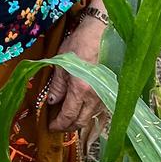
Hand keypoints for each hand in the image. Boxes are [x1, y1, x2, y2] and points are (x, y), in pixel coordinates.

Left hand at [46, 16, 107, 139]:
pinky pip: (98, 110)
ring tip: (67, 118)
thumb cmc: (79, 45)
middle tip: (57, 126)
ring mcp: (104, 95)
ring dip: (78, 121)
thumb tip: (52, 102)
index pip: (69, 116)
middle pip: (81, 122)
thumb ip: (57, 85)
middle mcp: (95, 97)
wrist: (101, 34)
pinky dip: (88, 113)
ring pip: (91, 117)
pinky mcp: (109, 91)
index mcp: (81, 90)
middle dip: (68, 127)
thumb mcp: (61, 64)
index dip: (59, 124)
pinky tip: (81, 110)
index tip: (50, 127)